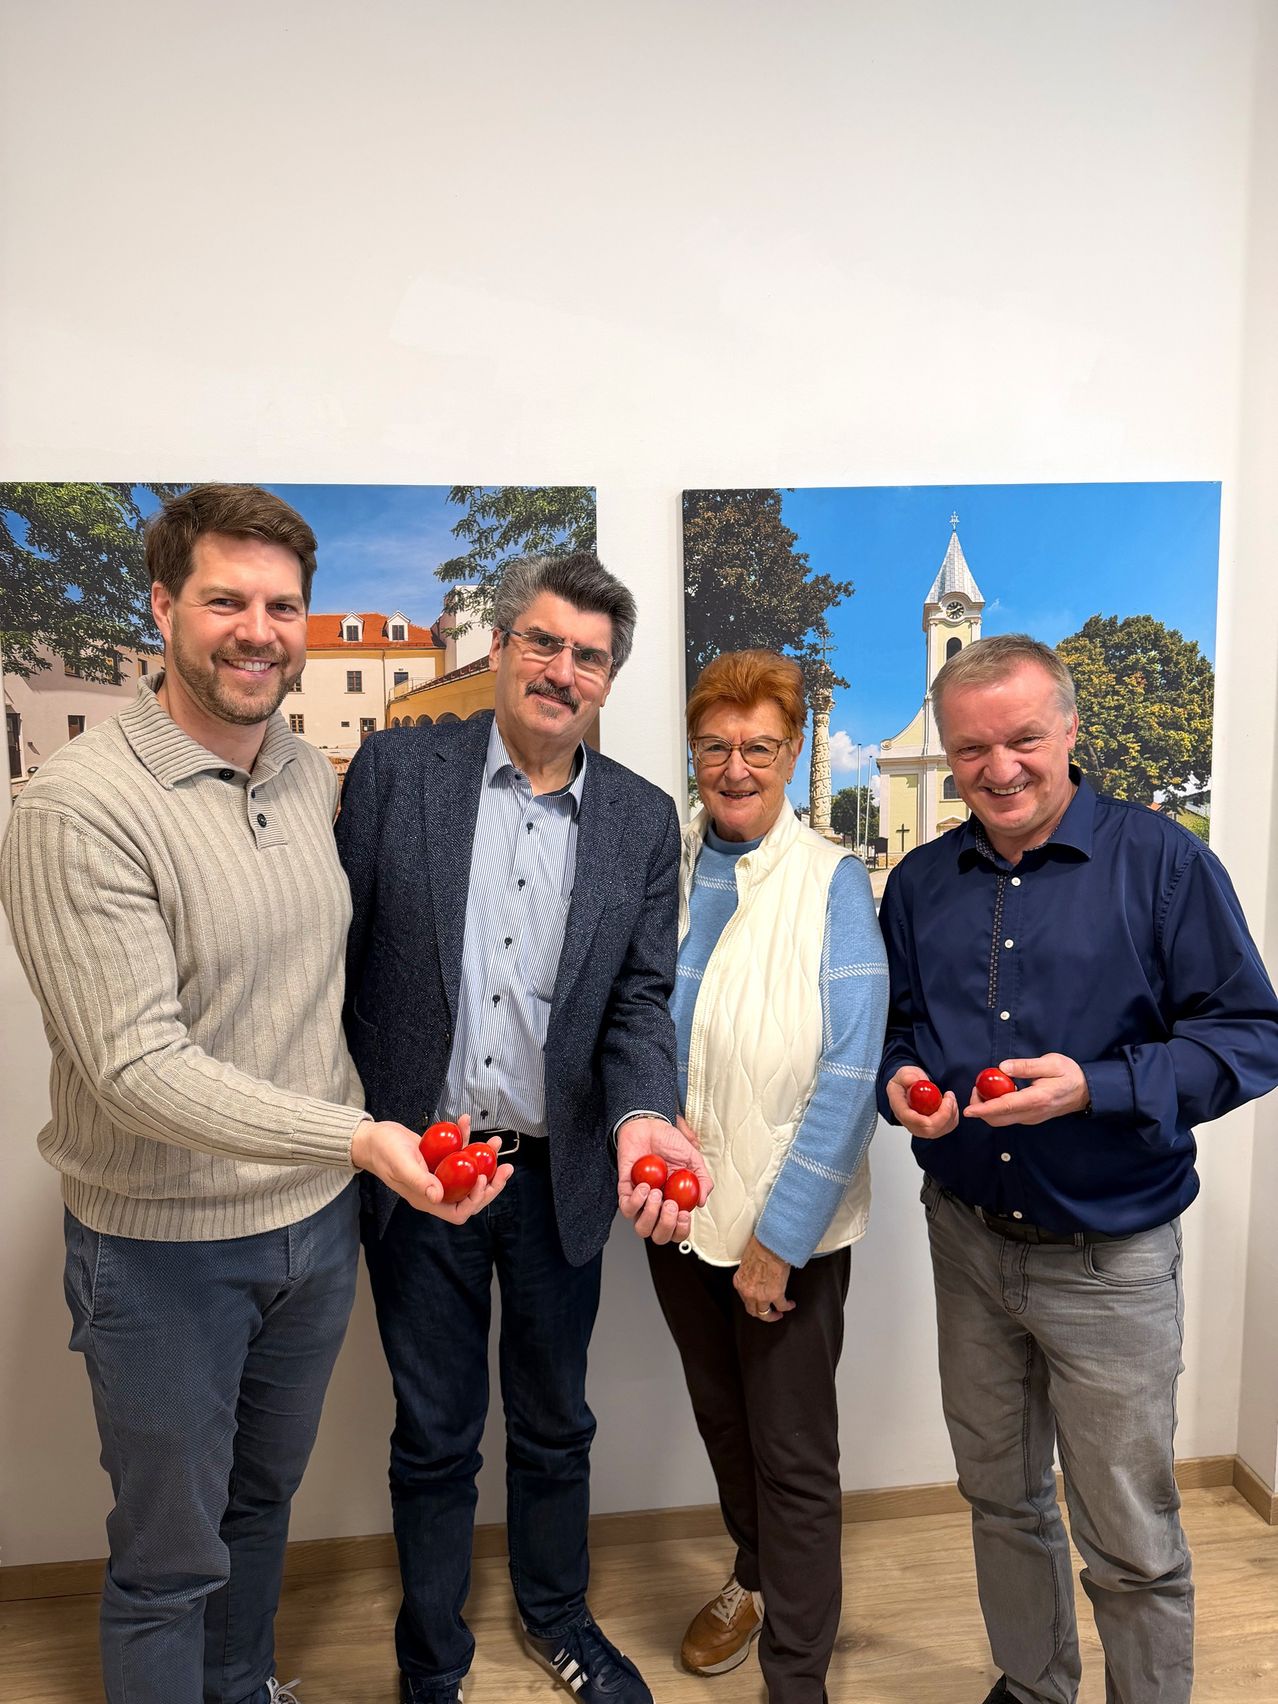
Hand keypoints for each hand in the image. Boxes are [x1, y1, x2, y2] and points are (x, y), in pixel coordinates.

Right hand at [352, 1113, 511, 1220]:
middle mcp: (436, 1189)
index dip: (475, 1200)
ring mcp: (439, 1173)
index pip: (459, 1211)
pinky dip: (465, 1137)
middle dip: (491, 1182)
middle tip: (506, 1167)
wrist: (372, 1137)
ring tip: (495, 1143)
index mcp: (428, 1199)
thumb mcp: (401, 1165)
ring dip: (484, 1158)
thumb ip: (419, 1181)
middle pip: (470, 1194)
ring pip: (469, 1172)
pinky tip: (465, 1121)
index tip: (482, 1179)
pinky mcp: (439, 1158)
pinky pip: (458, 1152)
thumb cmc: (382, 1153)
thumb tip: (438, 1197)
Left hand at [617, 1115, 713, 1245]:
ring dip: (650, 1214)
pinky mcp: (625, 1191)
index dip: (681, 1230)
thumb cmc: (670, 1143)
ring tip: (656, 1192)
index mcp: (675, 1202)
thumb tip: (701, 1202)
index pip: (677, 1231)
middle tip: (671, 1204)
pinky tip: (645, 1186)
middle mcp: (657, 1206)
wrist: (649, 1126)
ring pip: (641, 1227)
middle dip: (666, 1225)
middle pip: (658, 1235)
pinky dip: (636, 1201)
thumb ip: (702, 1180)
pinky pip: (626, 1208)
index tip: (683, 1214)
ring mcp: (640, 1201)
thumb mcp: (693, 1160)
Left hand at [733, 1234, 794, 1323]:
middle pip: (753, 1310)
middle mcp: (748, 1292)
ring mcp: (761, 1295)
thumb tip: (757, 1273)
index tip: (757, 1301)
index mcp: (740, 1282)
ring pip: (765, 1314)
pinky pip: (782, 1306)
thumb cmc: (760, 1247)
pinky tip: (790, 1305)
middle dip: (761, 1314)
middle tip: (768, 1313)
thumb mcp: (747, 1261)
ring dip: (773, 1316)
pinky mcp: (775, 1295)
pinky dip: (787, 1307)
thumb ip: (750, 1272)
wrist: (770, 1245)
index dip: (752, 1301)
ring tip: (779, 1313)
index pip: (744, 1298)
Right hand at [887, 1066, 959, 1140]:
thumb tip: (913, 1081)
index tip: (944, 1100)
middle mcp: (910, 1123)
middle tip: (949, 1097)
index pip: (915, 1121)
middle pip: (930, 1129)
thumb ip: (907, 1077)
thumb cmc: (904, 1083)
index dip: (932, 1116)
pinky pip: (947, 1127)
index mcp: (900, 1110)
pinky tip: (950, 1104)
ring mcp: (921, 1128)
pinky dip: (953, 1116)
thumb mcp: (903, 1074)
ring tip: (949, 1096)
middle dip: (946, 1114)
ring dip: (951, 1112)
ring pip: (941, 1129)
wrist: (907, 1087)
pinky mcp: (931, 1129)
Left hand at [962, 1054, 1089, 1126]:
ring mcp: (1031, 1118)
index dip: (984, 1108)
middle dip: (981, 1108)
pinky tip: (999, 1093)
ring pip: (1002, 1120)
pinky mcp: (1030, 1118)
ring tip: (986, 1088)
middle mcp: (1032, 1113)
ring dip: (988, 1108)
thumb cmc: (1069, 1074)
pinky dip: (997, 1108)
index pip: (1005, 1106)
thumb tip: (1002, 1067)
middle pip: (998, 1119)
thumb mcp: (1051, 1063)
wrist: (1086, 1091)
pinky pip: (1008, 1117)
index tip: (968, 1109)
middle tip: (977, 1088)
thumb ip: (1026, 1066)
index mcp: (1037, 1099)